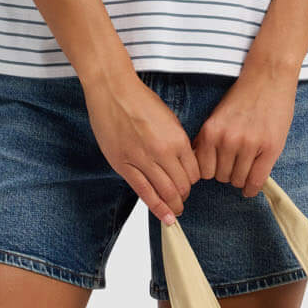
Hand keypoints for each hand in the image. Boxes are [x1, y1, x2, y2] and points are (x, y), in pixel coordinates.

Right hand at [83, 73, 200, 222]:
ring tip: (174, 212)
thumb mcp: (169, 119)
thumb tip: (183, 162)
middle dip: (183, 196)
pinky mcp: (124, 165)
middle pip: (181, 186)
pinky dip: (156, 207)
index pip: (193, 172)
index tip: (188, 185)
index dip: (192, 182)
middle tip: (182, 201)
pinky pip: (143, 191)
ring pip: (164, 192)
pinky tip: (163, 215)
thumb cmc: (140, 100)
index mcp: (177, 139)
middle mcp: (163, 151)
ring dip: (172, 205)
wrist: (113, 91)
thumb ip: (177, 142)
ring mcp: (142, 159)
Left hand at [193, 65, 299, 196]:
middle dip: (227, 174)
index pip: (203, 171)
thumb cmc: (242, 97)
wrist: (268, 78)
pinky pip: (256, 180)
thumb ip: (207, 139)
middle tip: (235, 164)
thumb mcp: (216, 116)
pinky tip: (251, 187)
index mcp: (211, 132)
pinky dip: (252, 188)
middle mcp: (228, 140)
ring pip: (238, 180)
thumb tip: (197, 163)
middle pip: (221, 177)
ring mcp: (249, 145)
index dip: (211, 172)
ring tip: (246, 167)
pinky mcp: (269, 148)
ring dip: (241, 178)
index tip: (217, 169)